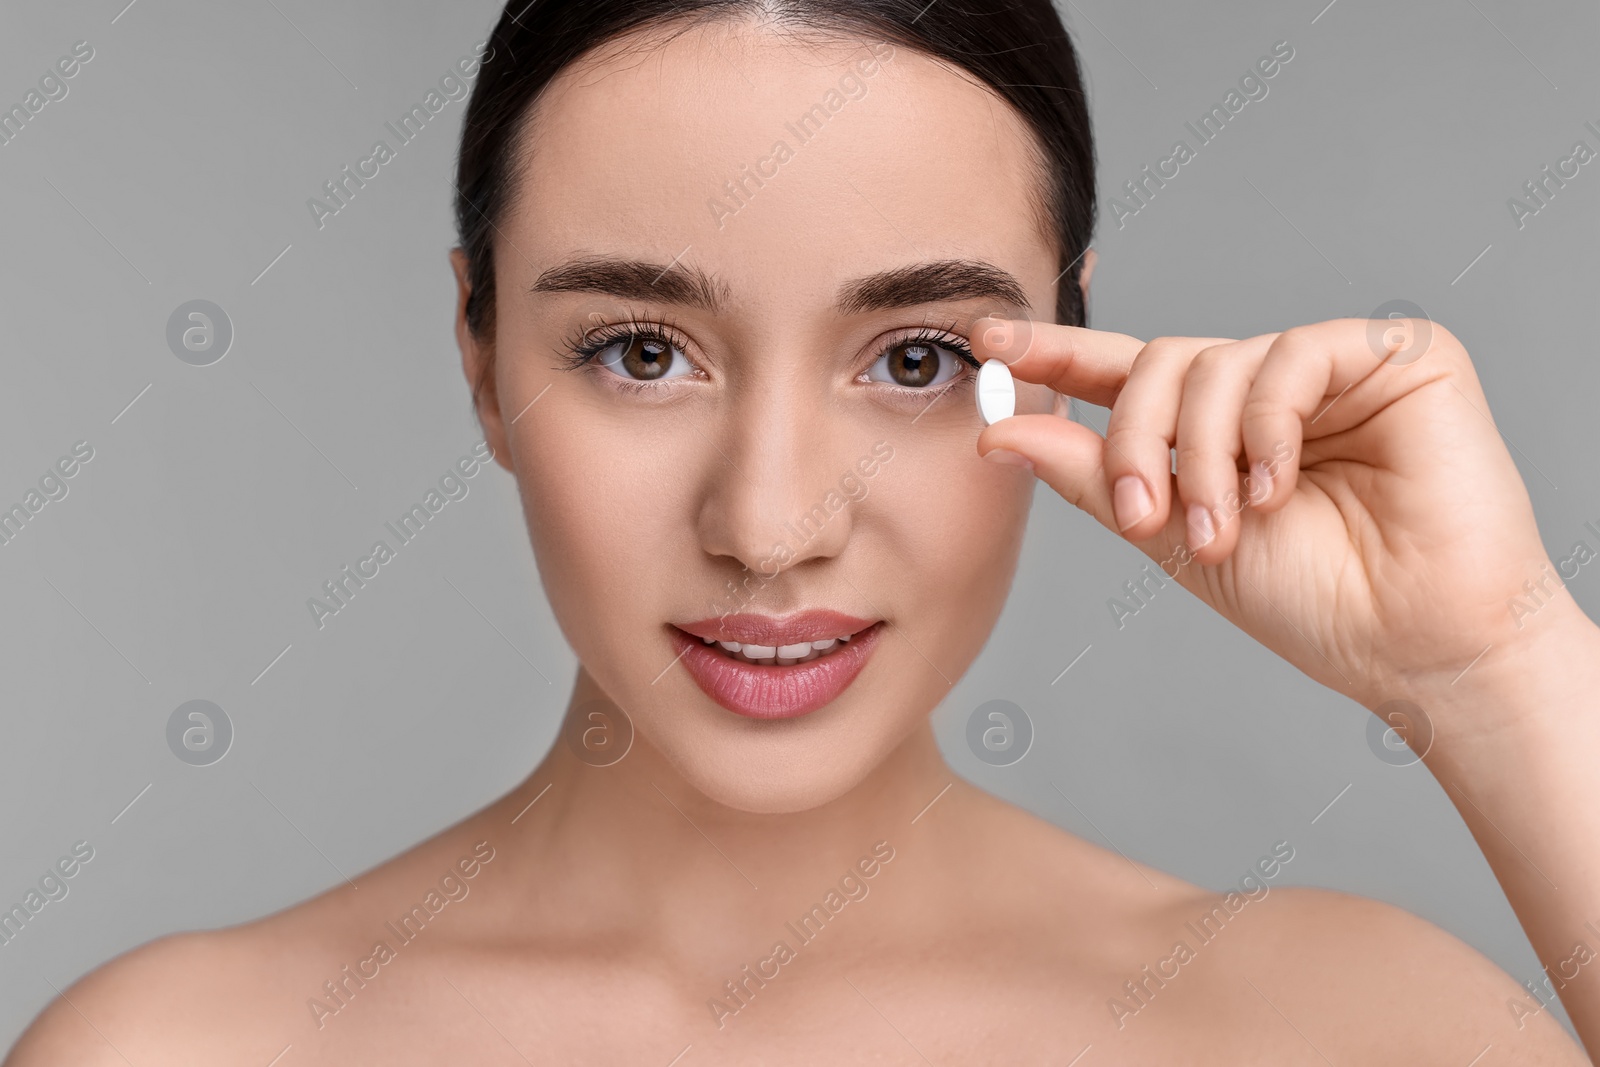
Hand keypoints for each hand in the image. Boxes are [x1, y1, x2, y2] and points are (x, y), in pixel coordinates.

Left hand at [972, 317, 1570, 713]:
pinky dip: (1268, 427)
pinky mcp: (1399, 354)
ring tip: (1223, 530)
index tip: (988, 345)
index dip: (1058, 355)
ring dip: (1202, 456)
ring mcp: (1332, 368)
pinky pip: (1294, 356)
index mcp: (1219, 429)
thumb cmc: (1315, 603)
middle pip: (1160, 363)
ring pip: (1216, 362)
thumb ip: (1092, 477)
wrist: (1418, 647)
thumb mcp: (1174, 538)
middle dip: (1134, 440)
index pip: (1127, 373)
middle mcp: (1270, 390)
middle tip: (1143, 516)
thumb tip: (1000, 431)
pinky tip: (1280, 486)